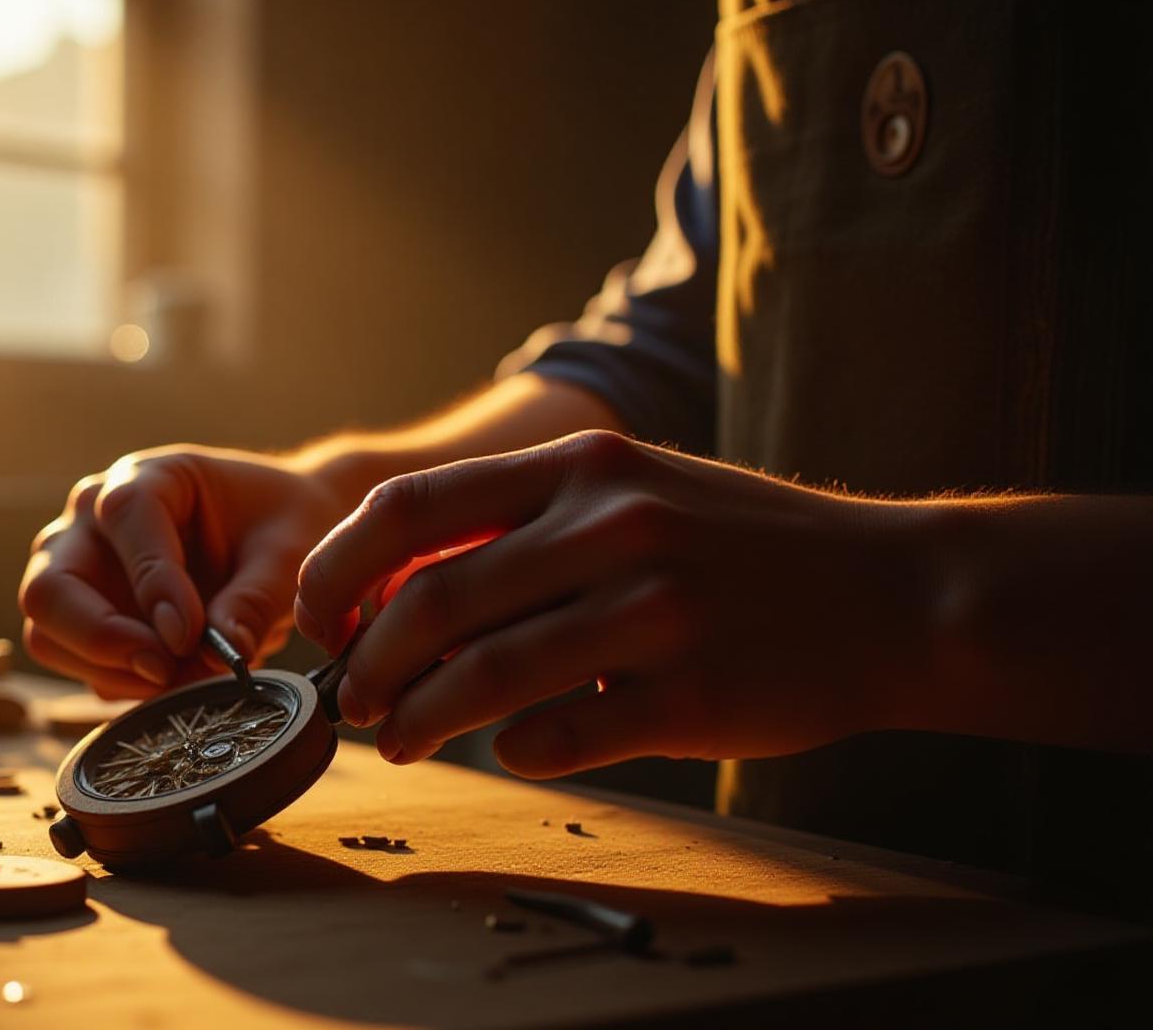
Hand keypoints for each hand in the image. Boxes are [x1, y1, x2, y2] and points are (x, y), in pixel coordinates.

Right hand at [20, 445, 352, 698]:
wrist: (276, 536)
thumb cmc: (279, 527)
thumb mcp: (286, 554)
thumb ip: (255, 598)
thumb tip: (224, 650)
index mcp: (148, 478)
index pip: (123, 516)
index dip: (152, 581)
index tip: (192, 634)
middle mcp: (92, 522)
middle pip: (50, 588)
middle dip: (103, 639)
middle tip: (167, 669)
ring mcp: (77, 572)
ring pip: (48, 635)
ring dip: (111, 671)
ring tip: (184, 679)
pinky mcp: (84, 619)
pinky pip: (78, 665)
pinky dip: (123, 684)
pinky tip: (179, 679)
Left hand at [293, 431, 937, 776]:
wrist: (896, 592)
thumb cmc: (741, 546)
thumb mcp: (634, 490)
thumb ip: (523, 522)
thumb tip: (395, 587)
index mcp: (582, 466)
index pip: (409, 509)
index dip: (338, 570)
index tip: (320, 619)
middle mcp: (612, 525)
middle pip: (432, 604)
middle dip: (368, 664)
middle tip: (351, 702)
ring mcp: (656, 611)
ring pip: (485, 678)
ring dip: (420, 720)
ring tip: (398, 740)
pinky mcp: (694, 694)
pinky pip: (562, 736)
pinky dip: (516, 750)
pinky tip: (513, 750)